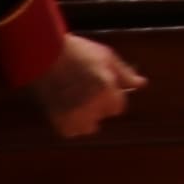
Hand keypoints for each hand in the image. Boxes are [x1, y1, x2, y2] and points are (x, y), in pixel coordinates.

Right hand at [28, 37, 143, 137]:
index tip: (100, 87)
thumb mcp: (106, 56)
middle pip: (102, 115)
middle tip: (84, 89)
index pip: (118, 107)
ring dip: (85, 118)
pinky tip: (65, 108)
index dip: (111, 97)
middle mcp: (91, 105)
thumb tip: (142, 84)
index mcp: (106, 89)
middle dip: (98, 106)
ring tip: (75, 100)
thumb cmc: (76, 51)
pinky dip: (69, 124)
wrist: (42, 54)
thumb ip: (124, 73)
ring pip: (88, 127)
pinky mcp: (57, 119)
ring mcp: (73, 114)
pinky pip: (70, 131)